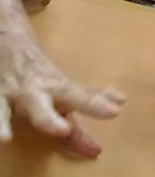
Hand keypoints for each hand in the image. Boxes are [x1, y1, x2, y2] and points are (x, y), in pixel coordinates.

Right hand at [0, 0, 124, 155]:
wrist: (4, 37)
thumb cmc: (38, 71)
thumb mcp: (62, 85)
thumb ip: (88, 101)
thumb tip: (120, 105)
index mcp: (55, 88)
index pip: (79, 97)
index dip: (95, 105)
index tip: (115, 111)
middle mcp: (31, 91)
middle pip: (40, 107)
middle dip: (49, 120)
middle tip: (62, 130)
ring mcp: (6, 93)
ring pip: (2, 108)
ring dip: (3, 122)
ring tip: (4, 139)